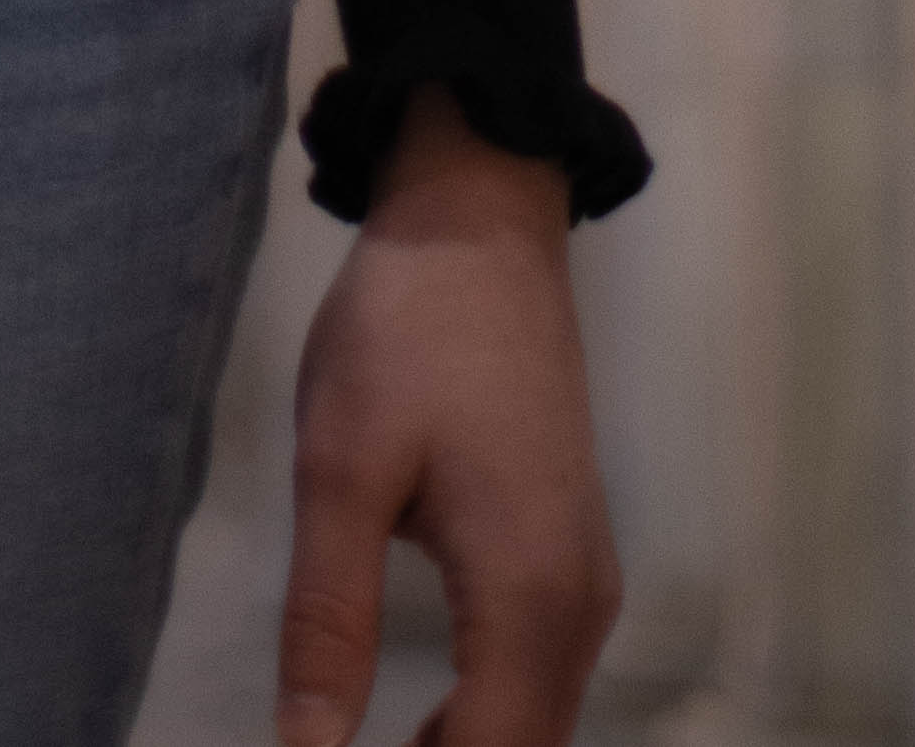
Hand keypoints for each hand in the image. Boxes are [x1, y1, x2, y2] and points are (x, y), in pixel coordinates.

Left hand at [277, 94, 619, 746]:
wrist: (482, 219)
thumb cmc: (405, 330)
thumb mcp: (341, 467)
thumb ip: (329, 619)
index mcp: (528, 596)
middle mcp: (579, 607)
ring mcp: (585, 580)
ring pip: (537, 725)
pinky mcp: (571, 554)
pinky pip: (542, 680)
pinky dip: (490, 722)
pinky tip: (423, 730)